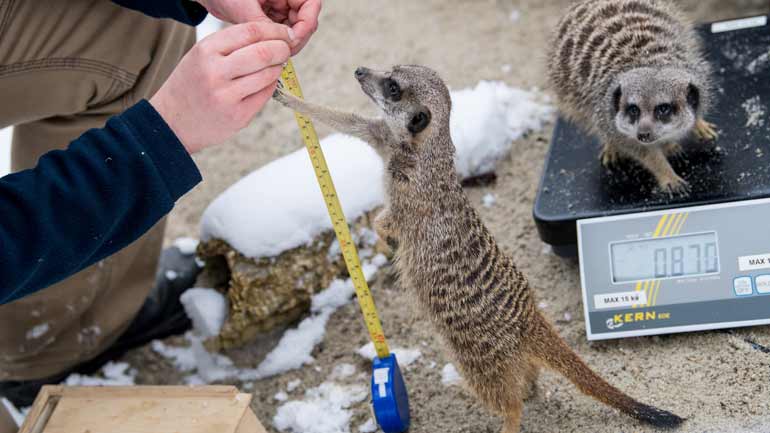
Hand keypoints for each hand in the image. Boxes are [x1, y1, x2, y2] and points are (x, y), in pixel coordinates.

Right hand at [150, 21, 291, 153]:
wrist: (172, 122)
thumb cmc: (191, 85)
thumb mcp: (201, 56)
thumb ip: (231, 46)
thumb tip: (271, 38)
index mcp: (206, 50)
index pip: (251, 32)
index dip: (274, 31)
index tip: (284, 33)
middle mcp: (215, 71)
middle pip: (264, 52)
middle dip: (282, 49)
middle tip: (286, 50)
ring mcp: (227, 95)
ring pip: (268, 74)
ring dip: (278, 68)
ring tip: (276, 65)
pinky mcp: (237, 116)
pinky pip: (265, 95)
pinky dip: (270, 85)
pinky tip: (266, 82)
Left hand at [196, 0, 320, 53]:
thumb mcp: (244, 7)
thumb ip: (264, 26)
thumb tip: (283, 44)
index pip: (311, 5)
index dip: (306, 24)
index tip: (292, 40)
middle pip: (305, 20)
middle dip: (296, 38)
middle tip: (284, 53)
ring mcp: (279, 7)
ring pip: (295, 29)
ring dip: (286, 42)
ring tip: (274, 53)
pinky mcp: (271, 17)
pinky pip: (282, 33)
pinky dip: (276, 43)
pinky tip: (266, 50)